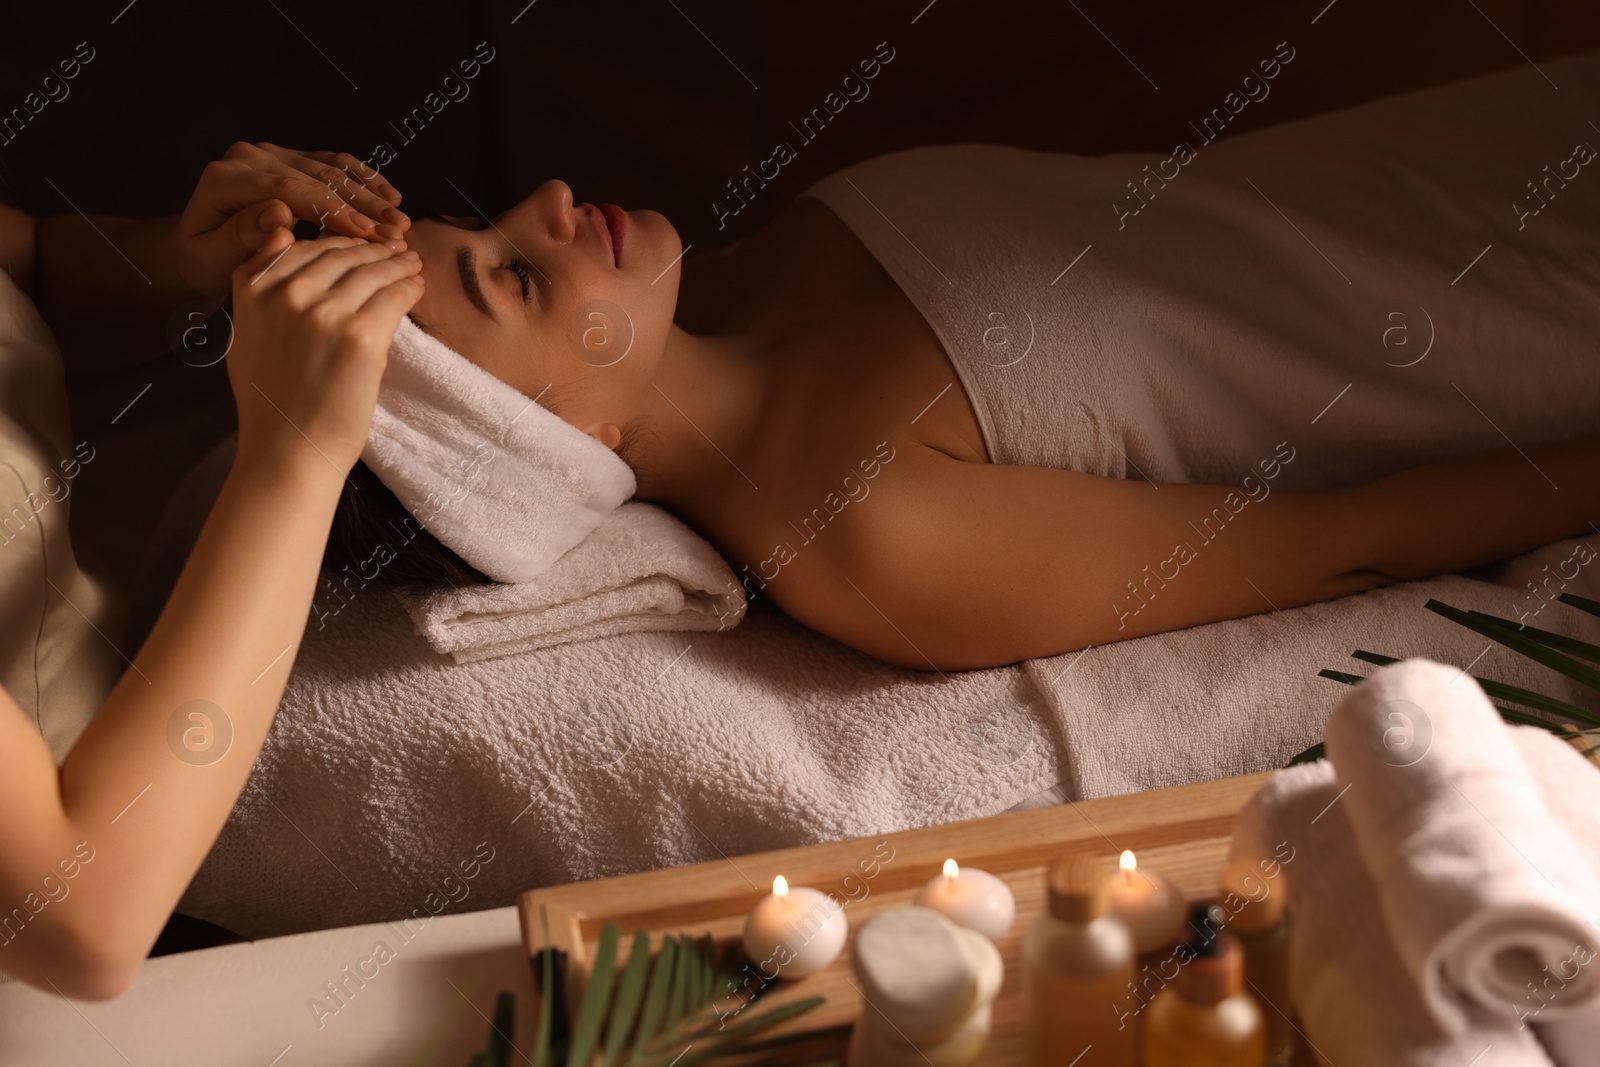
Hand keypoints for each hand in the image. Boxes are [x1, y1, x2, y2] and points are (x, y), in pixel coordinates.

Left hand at [173, 142, 411, 297]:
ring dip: (370, 194)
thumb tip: (278, 214)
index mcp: (227, 179)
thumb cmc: (204, 260)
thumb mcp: (212, 258)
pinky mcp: (291, 159)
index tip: (368, 235)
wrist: (196, 245)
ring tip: (400, 219)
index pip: (291, 191)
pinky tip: (390, 195)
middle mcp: (251, 157)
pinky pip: (333, 164)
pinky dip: (363, 179)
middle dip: (362, 206)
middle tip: (397, 232)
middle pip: (316, 177)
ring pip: (330, 168)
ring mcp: (273, 154)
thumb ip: (241, 236)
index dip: (334, 211)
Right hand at [228, 236, 424, 475]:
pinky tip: (417, 286)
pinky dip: (409, 287)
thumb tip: (278, 236)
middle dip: (371, 251)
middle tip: (395, 251)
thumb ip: (257, 284)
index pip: (302, 246)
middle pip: (340, 255)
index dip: (337, 244)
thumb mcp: (246, 333)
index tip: (358, 247)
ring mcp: (325, 313)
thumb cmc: (269, 401)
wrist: (289, 449)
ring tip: (411, 264)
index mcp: (253, 289)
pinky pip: (394, 297)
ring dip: (396, 264)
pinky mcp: (362, 336)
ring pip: (371, 272)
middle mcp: (286, 294)